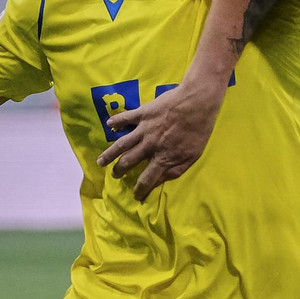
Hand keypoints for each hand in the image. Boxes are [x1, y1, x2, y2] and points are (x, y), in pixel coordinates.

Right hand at [95, 75, 227, 200]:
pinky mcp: (143, 113)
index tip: (136, 195)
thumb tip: (160, 180)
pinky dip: (116, 121)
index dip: (140, 190)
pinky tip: (109, 124)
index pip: (147, 179)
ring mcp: (144, 129)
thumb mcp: (193, 156)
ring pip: (121, 144)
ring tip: (100, 161)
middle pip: (129, 162)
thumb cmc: (199, 129)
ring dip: (109, 154)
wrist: (197, 102)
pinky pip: (126, 118)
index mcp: (163, 157)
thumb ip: (176, 169)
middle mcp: (149, 146)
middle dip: (119, 171)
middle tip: (114, 175)